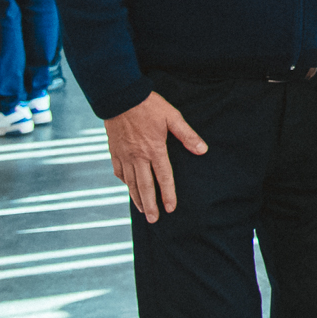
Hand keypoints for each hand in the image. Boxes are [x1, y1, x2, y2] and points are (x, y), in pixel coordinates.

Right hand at [105, 92, 207, 223]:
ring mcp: (124, 155)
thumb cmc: (149, 105)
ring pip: (129, 182)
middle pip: (144, 186)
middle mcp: (137, 156)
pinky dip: (123, 182)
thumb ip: (187, 135)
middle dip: (150, 204)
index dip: (167, 194)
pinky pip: (118, 171)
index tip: (170, 209)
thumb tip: (202, 150)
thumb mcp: (172, 116)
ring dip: (136, 198)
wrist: (120, 97)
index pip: (163, 177)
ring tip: (142, 210)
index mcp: (154, 149)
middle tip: (154, 220)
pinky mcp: (114, 150)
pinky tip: (127, 187)